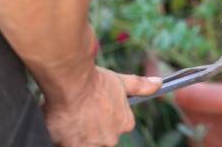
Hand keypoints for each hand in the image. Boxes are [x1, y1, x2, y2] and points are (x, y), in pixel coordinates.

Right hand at [42, 66, 161, 146]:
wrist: (71, 84)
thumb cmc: (95, 82)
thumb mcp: (122, 82)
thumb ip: (141, 86)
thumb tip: (158, 83)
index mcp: (125, 124)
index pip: (116, 127)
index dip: (104, 117)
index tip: (94, 109)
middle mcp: (112, 138)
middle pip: (101, 137)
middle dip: (91, 129)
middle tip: (82, 112)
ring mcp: (92, 145)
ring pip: (85, 143)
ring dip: (78, 135)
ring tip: (73, 117)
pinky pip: (68, 145)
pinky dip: (65, 138)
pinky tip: (63, 123)